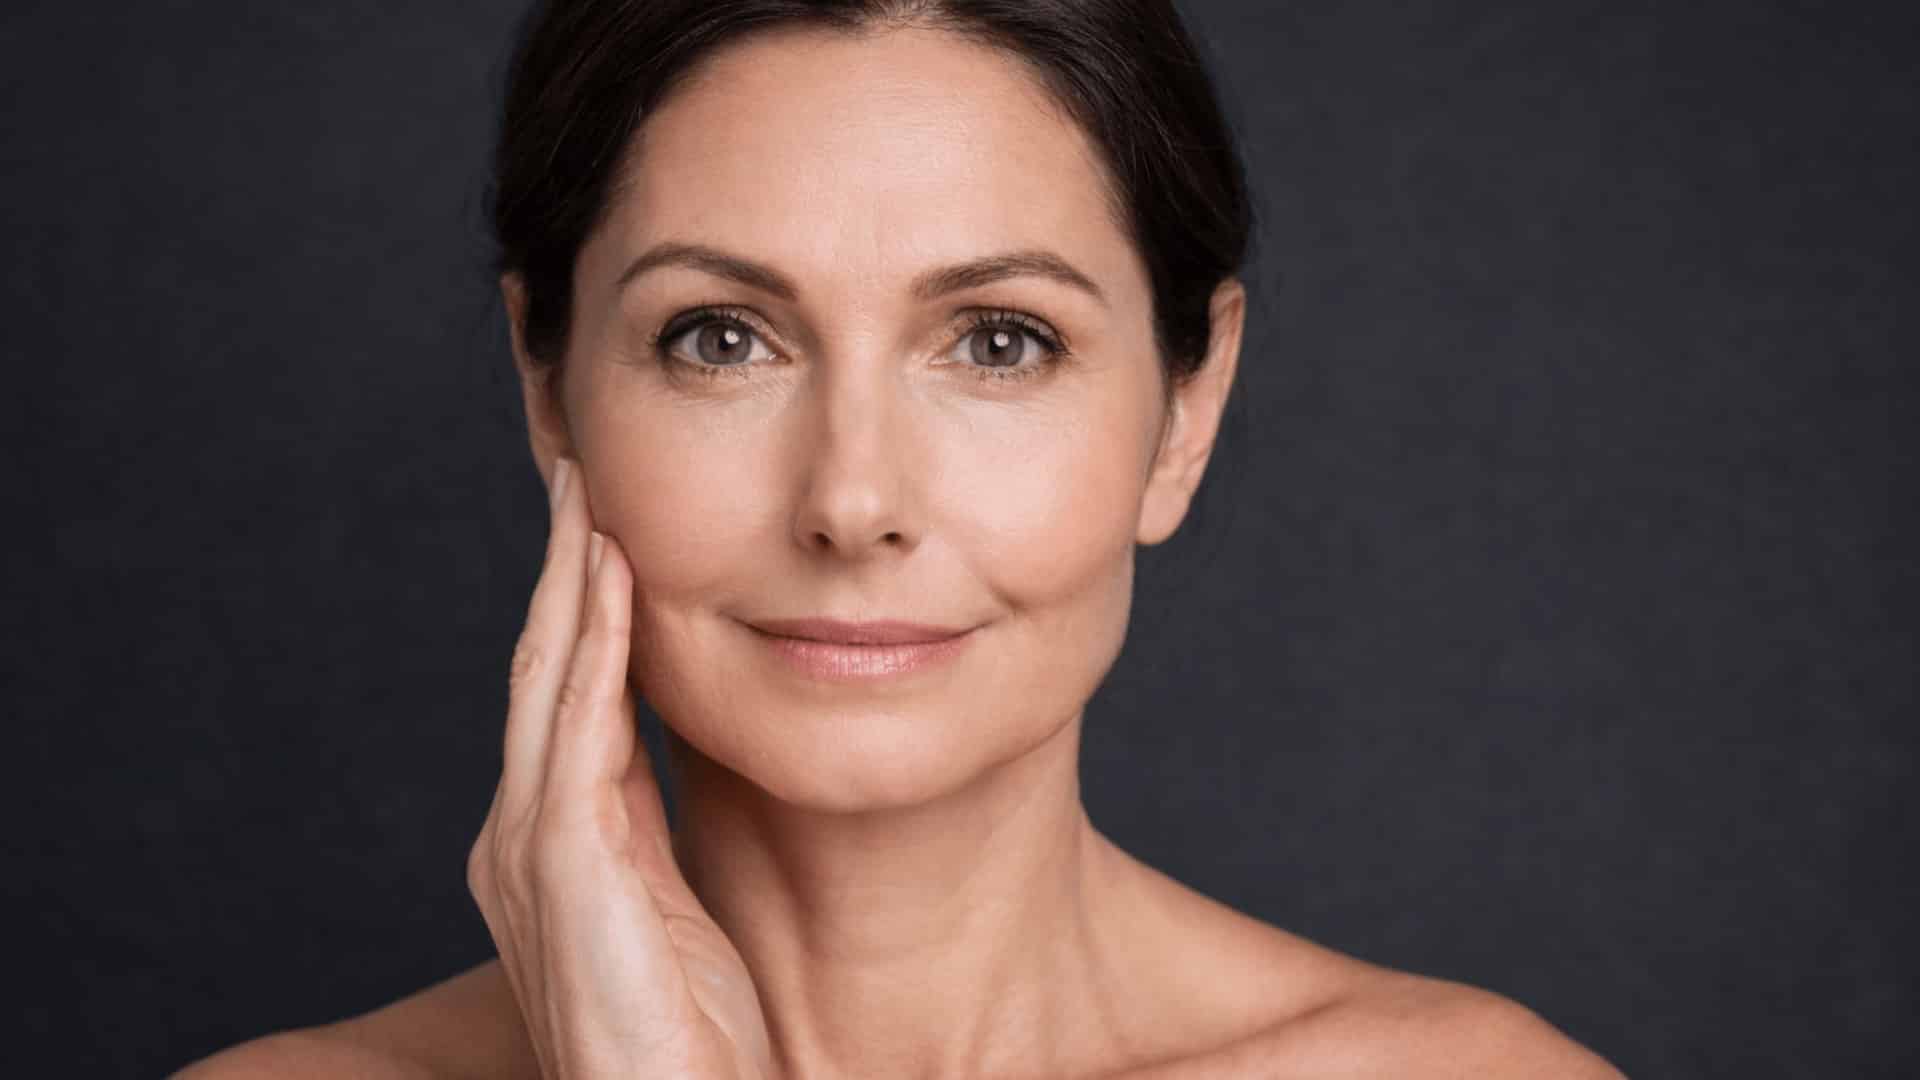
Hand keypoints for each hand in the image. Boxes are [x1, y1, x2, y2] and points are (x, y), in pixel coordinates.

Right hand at [467, 456, 773, 1078]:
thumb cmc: (685, 1040)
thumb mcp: (673, 911)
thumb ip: (654, 831)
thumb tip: (671, 755)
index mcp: (552, 844)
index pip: (566, 696)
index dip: (583, 607)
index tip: (604, 525)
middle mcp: (521, 836)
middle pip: (541, 668)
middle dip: (561, 568)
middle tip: (578, 472)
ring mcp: (531, 849)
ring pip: (549, 678)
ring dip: (569, 579)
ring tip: (587, 493)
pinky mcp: (561, 866)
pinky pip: (578, 727)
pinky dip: (589, 644)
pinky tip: (607, 577)